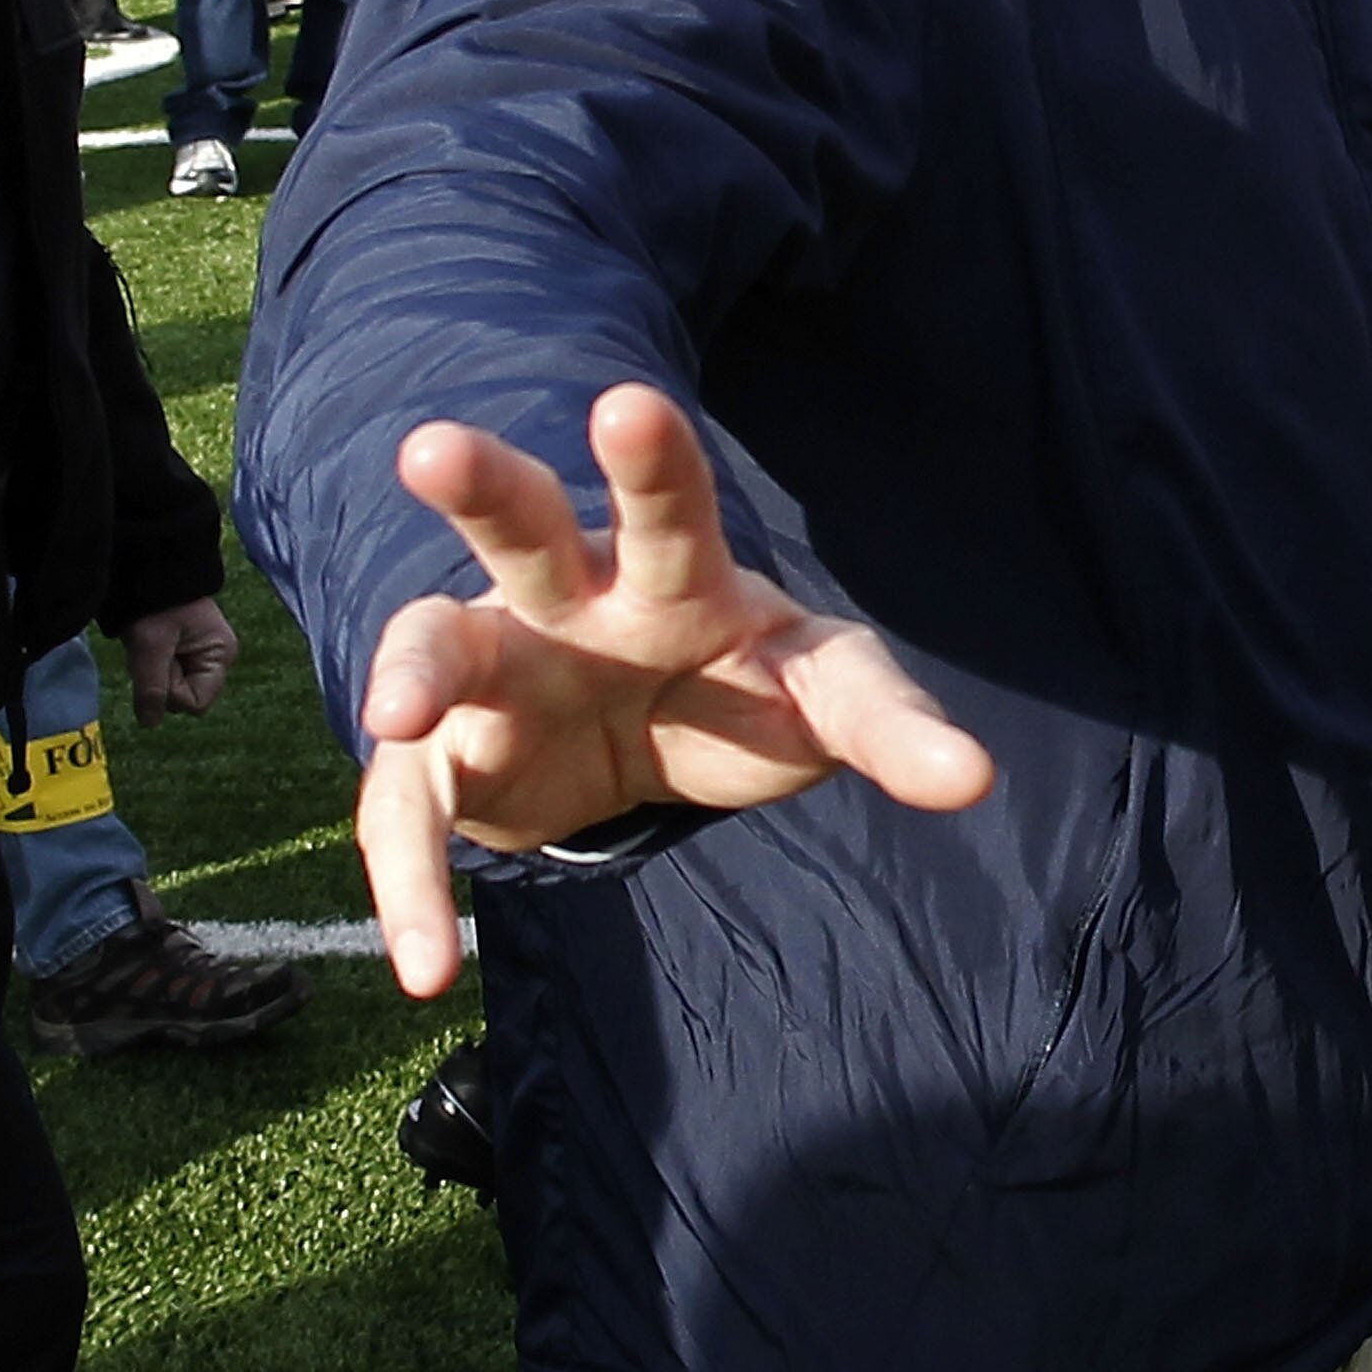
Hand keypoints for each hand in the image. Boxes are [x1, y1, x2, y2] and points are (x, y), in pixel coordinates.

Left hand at [119, 596, 237, 725]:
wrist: (148, 568)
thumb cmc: (154, 605)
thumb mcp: (150, 647)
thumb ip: (151, 689)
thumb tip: (150, 725)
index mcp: (221, 655)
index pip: (196, 702)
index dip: (172, 693)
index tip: (160, 665)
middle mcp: (217, 658)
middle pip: (187, 696)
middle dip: (164, 682)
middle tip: (153, 651)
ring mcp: (203, 654)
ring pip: (174, 687)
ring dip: (156, 673)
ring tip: (150, 645)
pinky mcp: (187, 650)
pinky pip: (169, 674)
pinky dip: (154, 666)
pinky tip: (150, 645)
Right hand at [359, 385, 995, 997]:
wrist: (638, 741)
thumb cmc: (739, 688)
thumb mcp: (822, 694)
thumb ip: (888, 722)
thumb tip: (972, 778)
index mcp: (672, 568)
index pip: (673, 509)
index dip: (652, 463)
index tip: (627, 407)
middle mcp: (568, 594)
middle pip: (525, 525)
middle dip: (484, 487)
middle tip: (435, 448)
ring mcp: (495, 666)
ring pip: (437, 638)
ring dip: (411, 666)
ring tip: (399, 710)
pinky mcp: (445, 758)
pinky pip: (409, 813)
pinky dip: (415, 887)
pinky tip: (428, 965)